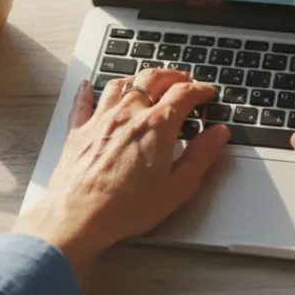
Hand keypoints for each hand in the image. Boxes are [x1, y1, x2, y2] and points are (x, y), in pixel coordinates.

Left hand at [13, 69, 229, 272]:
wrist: (76, 219)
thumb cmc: (125, 209)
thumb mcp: (176, 188)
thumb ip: (201, 156)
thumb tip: (218, 135)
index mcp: (156, 126)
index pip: (184, 95)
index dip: (200, 90)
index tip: (207, 92)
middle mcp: (128, 114)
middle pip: (152, 79)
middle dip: (172, 76)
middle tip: (183, 80)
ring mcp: (100, 120)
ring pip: (120, 84)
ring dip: (138, 78)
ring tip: (148, 81)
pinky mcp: (78, 132)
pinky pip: (83, 102)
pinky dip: (87, 91)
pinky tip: (87, 85)